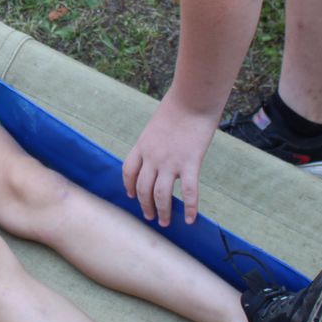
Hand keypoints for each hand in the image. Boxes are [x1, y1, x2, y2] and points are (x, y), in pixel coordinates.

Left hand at [121, 102, 217, 226]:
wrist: (193, 99)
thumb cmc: (178, 106)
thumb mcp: (157, 123)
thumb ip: (156, 138)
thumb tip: (162, 145)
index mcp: (142, 145)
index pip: (128, 171)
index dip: (129, 186)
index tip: (131, 195)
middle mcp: (152, 157)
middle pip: (143, 188)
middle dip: (145, 205)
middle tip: (150, 216)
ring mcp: (170, 162)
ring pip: (161, 194)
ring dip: (162, 211)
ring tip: (165, 222)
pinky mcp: (190, 163)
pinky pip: (189, 191)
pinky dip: (190, 208)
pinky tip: (191, 219)